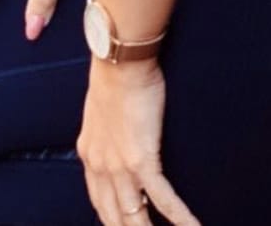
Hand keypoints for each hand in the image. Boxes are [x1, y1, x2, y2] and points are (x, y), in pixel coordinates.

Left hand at [77, 60, 201, 225]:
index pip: (99, 201)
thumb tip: (115, 139)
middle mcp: (100, 166)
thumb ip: (104, 133)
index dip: (111, 220)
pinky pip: (163, 200)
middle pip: (114, 216)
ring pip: (136, 217)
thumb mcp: (99, 111)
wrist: (119, 61)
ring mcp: (120, 167)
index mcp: (89, 153)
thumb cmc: (113, 76)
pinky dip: (180, 218)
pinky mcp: (141, 160)